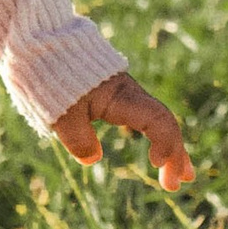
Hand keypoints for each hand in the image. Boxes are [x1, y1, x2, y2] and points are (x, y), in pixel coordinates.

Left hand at [51, 69, 192, 187]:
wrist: (44, 43)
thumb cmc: (49, 75)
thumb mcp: (60, 112)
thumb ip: (77, 137)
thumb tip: (93, 159)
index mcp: (121, 95)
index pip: (157, 119)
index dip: (164, 142)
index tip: (156, 164)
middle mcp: (130, 94)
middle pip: (164, 123)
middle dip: (174, 154)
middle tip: (175, 185)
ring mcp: (126, 95)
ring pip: (159, 122)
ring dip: (171, 149)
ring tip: (183, 176)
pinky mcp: (117, 98)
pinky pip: (146, 120)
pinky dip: (157, 139)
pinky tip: (159, 157)